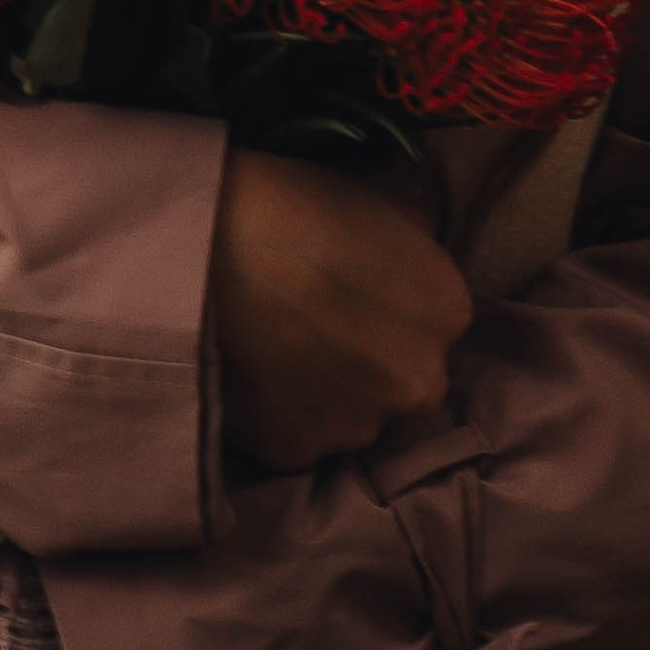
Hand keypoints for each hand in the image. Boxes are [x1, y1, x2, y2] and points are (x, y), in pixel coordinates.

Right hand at [209, 148, 472, 471]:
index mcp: (446, 311)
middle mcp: (418, 381)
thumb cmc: (292, 202)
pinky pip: (298, 435)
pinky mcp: (298, 452)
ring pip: (353, 414)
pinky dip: (281, 413)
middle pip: (403, 376)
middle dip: (371, 357)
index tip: (355, 288)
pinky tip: (254, 371)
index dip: (395, 304)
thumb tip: (410, 260)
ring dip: (328, 390)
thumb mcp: (380, 197)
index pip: (435, 320)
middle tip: (316, 320)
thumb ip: (414, 242)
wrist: (203, 246)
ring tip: (278, 345)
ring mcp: (357, 425)